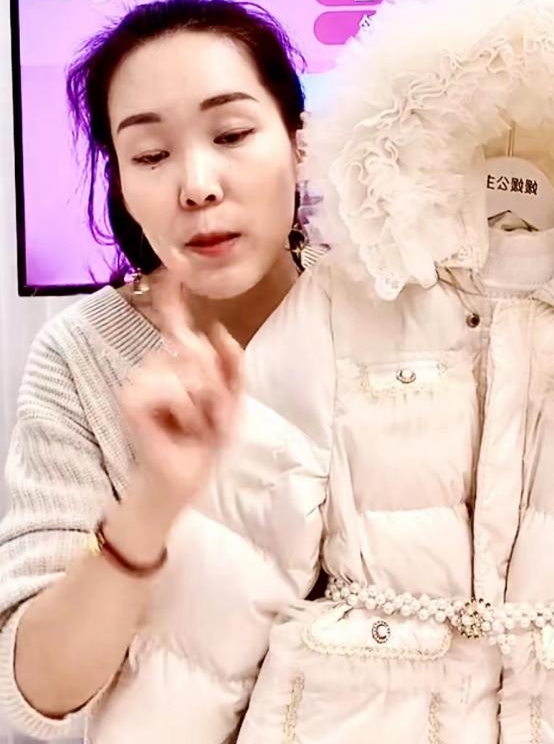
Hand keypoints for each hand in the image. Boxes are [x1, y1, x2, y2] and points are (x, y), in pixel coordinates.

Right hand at [120, 274, 242, 514]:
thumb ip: (232, 364)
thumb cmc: (205, 441)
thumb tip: (218, 330)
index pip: (175, 320)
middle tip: (212, 417)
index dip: (172, 292)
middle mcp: (157, 364)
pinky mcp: (131, 397)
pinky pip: (173, 387)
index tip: (173, 266)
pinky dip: (187, 410)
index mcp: (180, 361)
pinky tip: (180, 426)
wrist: (186, 477)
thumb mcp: (232, 399)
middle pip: (199, 348)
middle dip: (219, 386)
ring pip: (191, 369)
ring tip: (197, 425)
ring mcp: (141, 379)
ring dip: (206, 403)